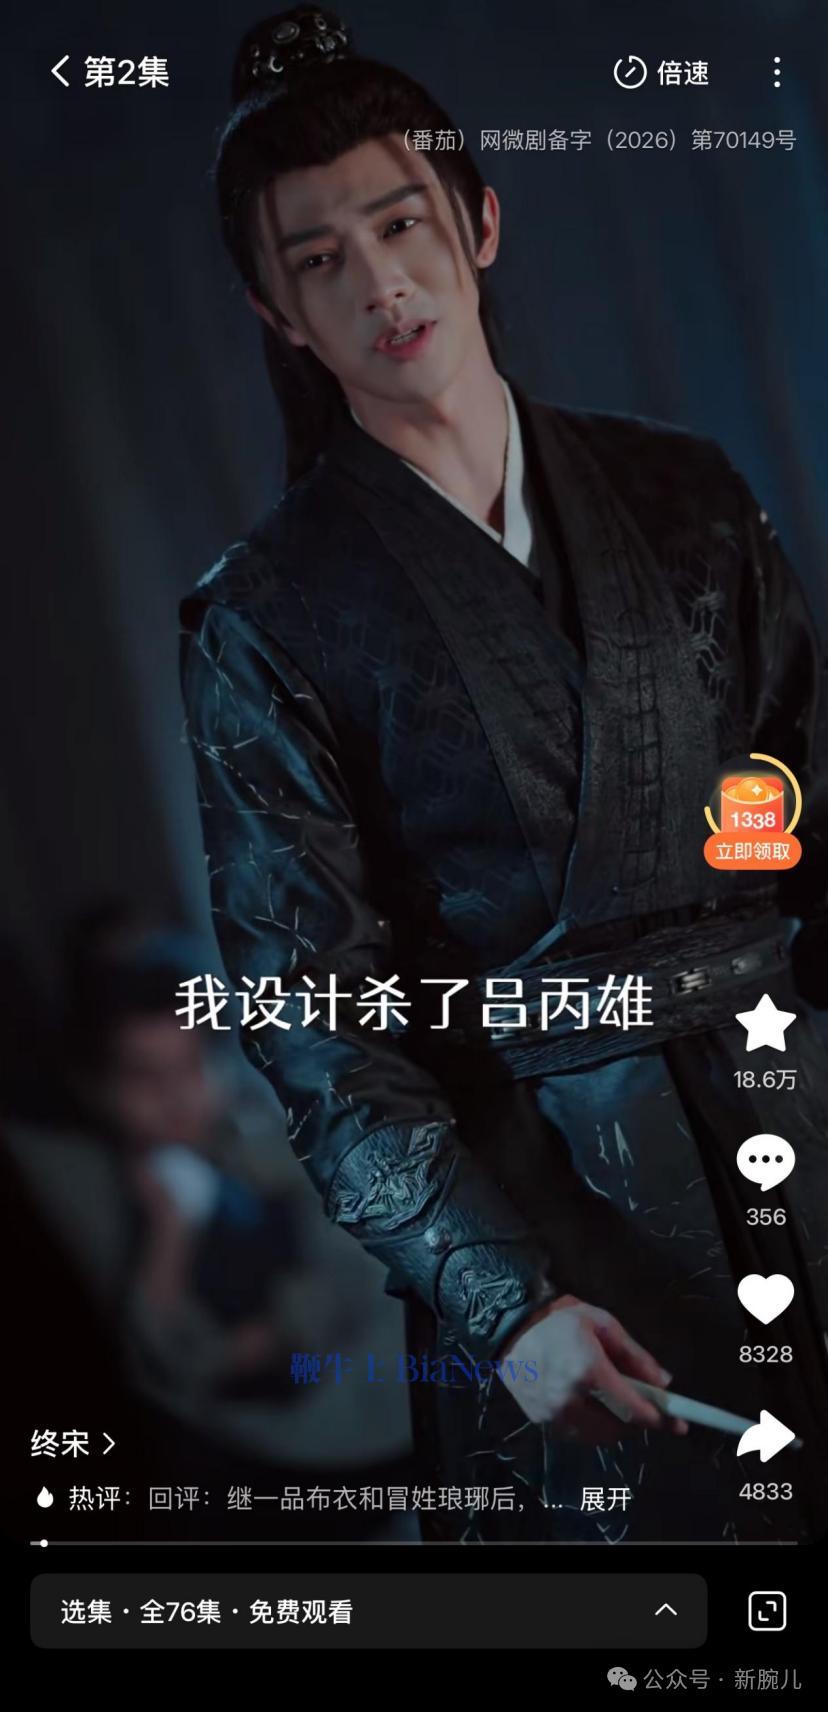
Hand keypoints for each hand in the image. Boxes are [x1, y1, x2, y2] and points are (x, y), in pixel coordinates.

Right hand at [497, 1294, 688, 1444]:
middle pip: (619, 1428)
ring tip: (622, 1407)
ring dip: (617, 1428)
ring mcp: (554, 1415)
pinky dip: (594, 1427)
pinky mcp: (541, 1422)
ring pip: (599, 1437)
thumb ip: (635, 1355)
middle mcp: (571, 1400)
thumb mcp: (603, 1324)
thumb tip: (664, 1382)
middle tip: (651, 1411)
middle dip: (639, 1422)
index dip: (658, 1418)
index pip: (633, 1409)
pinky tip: (595, 1408)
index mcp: (589, 1371)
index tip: (678, 1423)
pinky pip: (578, 1434)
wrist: (508, 1327)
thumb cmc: (559, 1319)